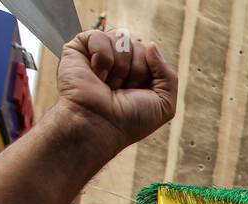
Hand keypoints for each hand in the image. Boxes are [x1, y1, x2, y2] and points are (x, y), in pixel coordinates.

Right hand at [56, 28, 177, 151]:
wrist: (100, 124)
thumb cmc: (129, 120)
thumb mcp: (164, 104)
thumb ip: (168, 75)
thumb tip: (151, 45)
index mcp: (138, 73)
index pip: (151, 53)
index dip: (149, 72)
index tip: (138, 92)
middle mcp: (119, 62)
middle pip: (138, 45)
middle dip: (135, 70)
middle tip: (121, 90)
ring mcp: (99, 54)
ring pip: (121, 38)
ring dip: (119, 66)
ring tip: (108, 84)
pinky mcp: (79, 49)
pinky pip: (99, 35)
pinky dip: (102, 57)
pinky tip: (96, 74)